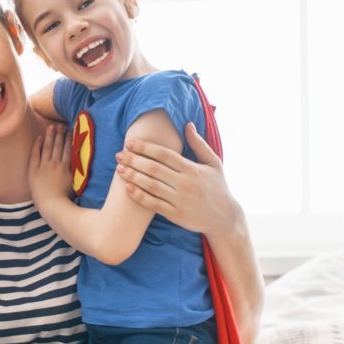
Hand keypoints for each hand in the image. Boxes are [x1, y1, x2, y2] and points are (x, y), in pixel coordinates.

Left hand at [28, 124, 72, 208]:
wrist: (50, 204)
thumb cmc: (64, 197)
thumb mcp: (74, 183)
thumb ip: (77, 171)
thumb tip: (82, 162)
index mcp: (66, 167)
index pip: (67, 149)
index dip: (69, 139)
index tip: (70, 131)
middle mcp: (55, 164)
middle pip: (57, 146)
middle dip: (59, 134)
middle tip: (60, 125)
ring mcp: (44, 166)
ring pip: (47, 147)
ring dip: (50, 136)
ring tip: (51, 127)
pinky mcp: (34, 169)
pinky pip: (35, 154)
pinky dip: (37, 145)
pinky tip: (39, 138)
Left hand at [115, 123, 240, 237]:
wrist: (224, 218)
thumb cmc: (218, 187)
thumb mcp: (214, 164)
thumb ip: (199, 144)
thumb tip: (187, 125)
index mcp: (192, 169)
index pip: (164, 154)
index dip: (145, 147)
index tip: (131, 143)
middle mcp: (185, 183)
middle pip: (154, 169)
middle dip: (134, 160)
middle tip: (119, 155)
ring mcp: (180, 200)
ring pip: (151, 185)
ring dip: (133, 176)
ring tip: (119, 169)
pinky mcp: (176, 214)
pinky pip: (153, 204)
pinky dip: (139, 196)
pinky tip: (128, 188)